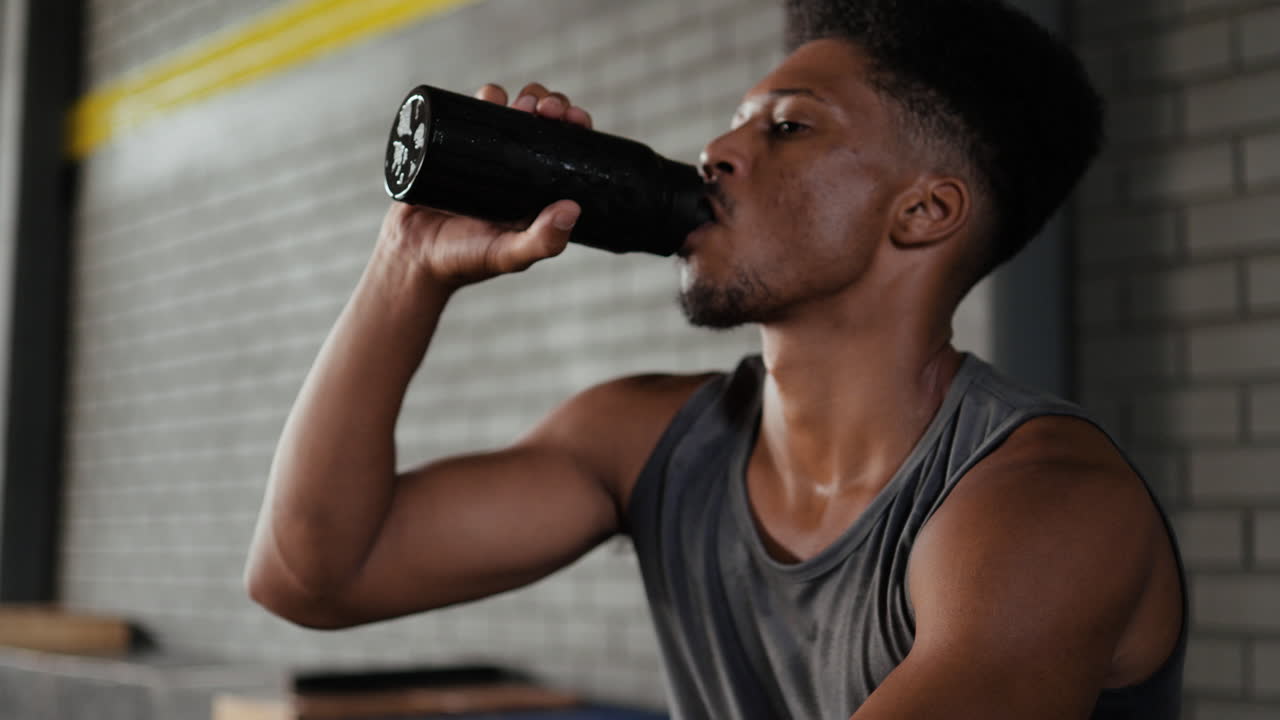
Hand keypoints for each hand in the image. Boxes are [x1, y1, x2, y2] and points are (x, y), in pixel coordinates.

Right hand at [377, 83, 595, 289]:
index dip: (574, 127)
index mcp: (536, 189)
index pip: (566, 148)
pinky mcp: (453, 143)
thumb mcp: (509, 255)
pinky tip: (493, 96)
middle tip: (547, 109)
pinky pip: (471, 111)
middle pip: (541, 122)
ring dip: (522, 96)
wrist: (412, 256)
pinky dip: (486, 97)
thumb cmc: (464, 261)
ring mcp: (483, 152)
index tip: (574, 119)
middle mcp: (514, 167)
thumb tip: (573, 208)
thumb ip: (542, 241)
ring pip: (510, 110)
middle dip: (550, 104)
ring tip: (520, 104)